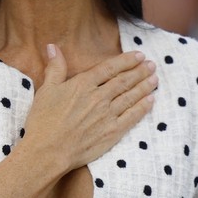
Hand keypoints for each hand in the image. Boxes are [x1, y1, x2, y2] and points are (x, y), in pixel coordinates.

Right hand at [23, 46, 156, 172]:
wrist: (48, 151)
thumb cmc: (43, 121)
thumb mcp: (45, 90)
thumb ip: (55, 68)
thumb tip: (53, 47)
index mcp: (83, 84)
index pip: (110, 68)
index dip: (126, 60)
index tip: (139, 55)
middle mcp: (99, 97)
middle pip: (124, 81)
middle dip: (140, 71)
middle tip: (151, 64)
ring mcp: (107, 115)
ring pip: (131, 97)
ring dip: (144, 86)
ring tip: (155, 78)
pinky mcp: (112, 132)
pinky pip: (132, 117)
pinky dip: (142, 107)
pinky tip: (151, 100)